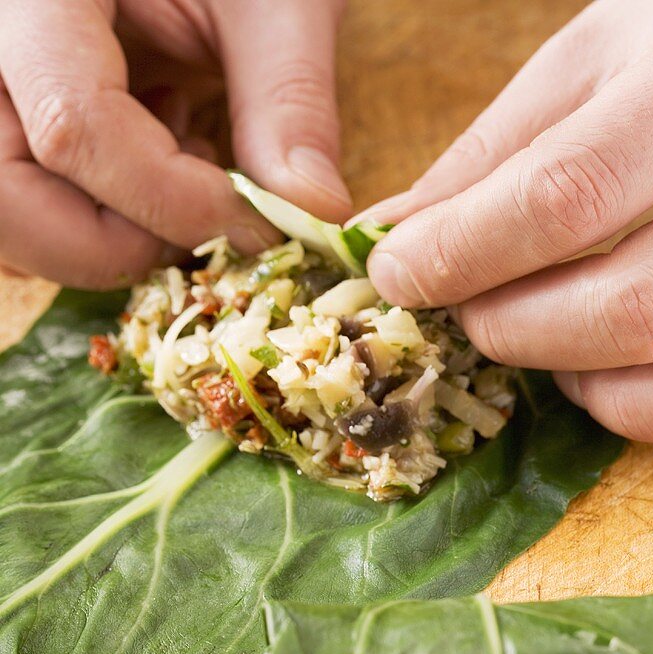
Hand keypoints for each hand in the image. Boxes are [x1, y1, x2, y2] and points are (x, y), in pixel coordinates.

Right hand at [0, 0, 348, 286]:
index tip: (255, 226)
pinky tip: (155, 158)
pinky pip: (29, 212)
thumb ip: (287, 98)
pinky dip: (95, 223)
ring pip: (11, 225)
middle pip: (8, 204)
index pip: (71, 124)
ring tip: (181, 169)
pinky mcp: (13, 117)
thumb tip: (314, 214)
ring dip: (103, 240)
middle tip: (206, 225)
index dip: (169, 201)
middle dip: (115, 247)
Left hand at [366, 0, 652, 443]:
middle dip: (515, 329)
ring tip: (536, 338)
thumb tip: (390, 238)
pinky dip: (644, 408)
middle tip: (467, 312)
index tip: (399, 273)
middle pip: (632, 305)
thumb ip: (493, 154)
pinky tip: (604, 371)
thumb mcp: (589, 63)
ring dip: (578, 378)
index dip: (464, 252)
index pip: (570, 193)